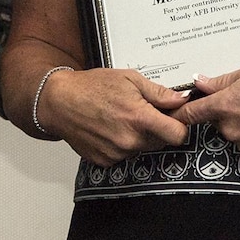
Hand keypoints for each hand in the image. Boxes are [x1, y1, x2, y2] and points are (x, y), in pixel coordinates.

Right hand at [38, 67, 190, 165]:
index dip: (179, 126)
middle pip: (161, 142)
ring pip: (143, 148)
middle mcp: (129, 140)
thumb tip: (180, 100)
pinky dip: (123, 144)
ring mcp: (116, 153)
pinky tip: (111, 128)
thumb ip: (159, 93)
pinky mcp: (105, 161)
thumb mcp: (130, 79)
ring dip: (140, 136)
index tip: (175, 118)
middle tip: (143, 112)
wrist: (59, 102)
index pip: (177, 135)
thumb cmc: (91, 87)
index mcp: (139, 118)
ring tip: (122, 118)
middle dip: (158, 129)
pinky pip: (125, 155)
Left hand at [176, 63, 239, 157]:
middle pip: (215, 120)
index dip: (180, 113)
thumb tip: (201, 82)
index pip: (190, 114)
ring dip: (239, 122)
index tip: (173, 114)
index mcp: (224, 106)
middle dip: (224, 110)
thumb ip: (221, 80)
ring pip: (231, 131)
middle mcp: (230, 128)